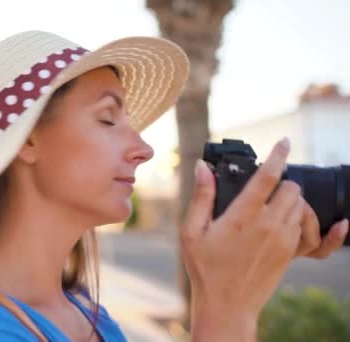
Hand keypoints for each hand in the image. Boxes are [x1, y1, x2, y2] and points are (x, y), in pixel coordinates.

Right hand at [179, 138, 347, 341]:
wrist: (227, 305)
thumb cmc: (205, 268)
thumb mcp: (191, 231)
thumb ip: (201, 196)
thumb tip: (202, 167)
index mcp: (242, 216)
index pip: (268, 176)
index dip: (278, 154)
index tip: (283, 141)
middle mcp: (268, 226)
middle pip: (292, 187)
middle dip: (282, 181)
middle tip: (266, 186)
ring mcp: (283, 240)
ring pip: (301, 205)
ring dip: (290, 199)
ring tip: (270, 205)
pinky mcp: (290, 253)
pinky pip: (307, 227)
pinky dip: (298, 218)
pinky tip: (285, 221)